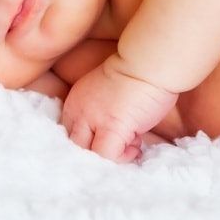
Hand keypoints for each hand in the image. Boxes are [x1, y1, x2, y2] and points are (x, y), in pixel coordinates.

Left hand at [60, 53, 178, 162]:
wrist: (148, 62)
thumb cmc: (137, 76)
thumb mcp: (107, 95)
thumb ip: (101, 113)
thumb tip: (113, 137)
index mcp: (74, 102)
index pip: (71, 134)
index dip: (93, 141)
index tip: (113, 137)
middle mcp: (77, 111)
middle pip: (75, 147)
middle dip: (99, 151)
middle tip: (122, 144)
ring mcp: (91, 120)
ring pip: (88, 155)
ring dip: (110, 156)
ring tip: (130, 143)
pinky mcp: (110, 127)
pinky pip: (107, 156)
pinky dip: (122, 157)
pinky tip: (136, 145)